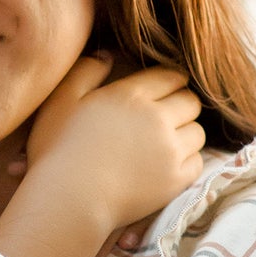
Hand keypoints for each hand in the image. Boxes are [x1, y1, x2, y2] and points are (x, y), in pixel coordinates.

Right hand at [23, 62, 205, 236]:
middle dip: (181, 105)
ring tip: (168, 142)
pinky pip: (198, 162)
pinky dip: (187, 161)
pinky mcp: (175, 180)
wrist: (67, 201)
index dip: (170, 81)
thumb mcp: (61, 101)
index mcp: (130, 95)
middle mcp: (157, 119)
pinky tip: (169, 165)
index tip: (166, 89)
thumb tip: (108, 55)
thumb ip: (86, 71)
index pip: (171, 76)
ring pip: (198, 132)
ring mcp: (169, 150)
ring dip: (186, 134)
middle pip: (190, 102)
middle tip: (168, 116)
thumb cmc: (57, 151)